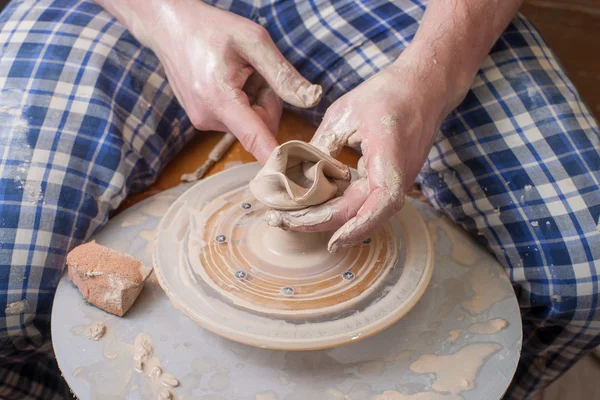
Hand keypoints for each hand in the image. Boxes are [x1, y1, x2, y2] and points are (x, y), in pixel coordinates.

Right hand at [106, 0, 321, 163]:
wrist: (169, 27)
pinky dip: (241, 101)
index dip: (276, 159)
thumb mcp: (253, 40)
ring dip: (254, 99)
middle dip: (267, 101)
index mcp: (220, 98)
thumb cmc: (211, 28)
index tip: (290, 182)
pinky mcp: (203, 121)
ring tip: (235, 71)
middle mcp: (208, 118)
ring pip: (250, 122)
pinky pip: (237, 119)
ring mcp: (203, 122)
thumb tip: (310, 100)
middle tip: (253, 71)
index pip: (255, 138)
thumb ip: (282, 74)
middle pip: (261, 126)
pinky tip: (227, 78)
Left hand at [267, 46, 456, 250]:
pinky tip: (313, 207)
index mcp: (390, 155)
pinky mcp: (390, 180)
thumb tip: (295, 177)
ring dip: (328, 218)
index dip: (357, 226)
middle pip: (362, 212)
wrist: (424, 87)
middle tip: (281, 221)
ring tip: (291, 217)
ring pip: (362, 211)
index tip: (331, 241)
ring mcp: (397, 180)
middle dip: (320, 222)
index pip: (380, 201)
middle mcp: (399, 175)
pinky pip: (364, 201)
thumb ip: (322, 147)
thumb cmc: (387, 93)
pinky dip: (339, 207)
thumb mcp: (344, 114)